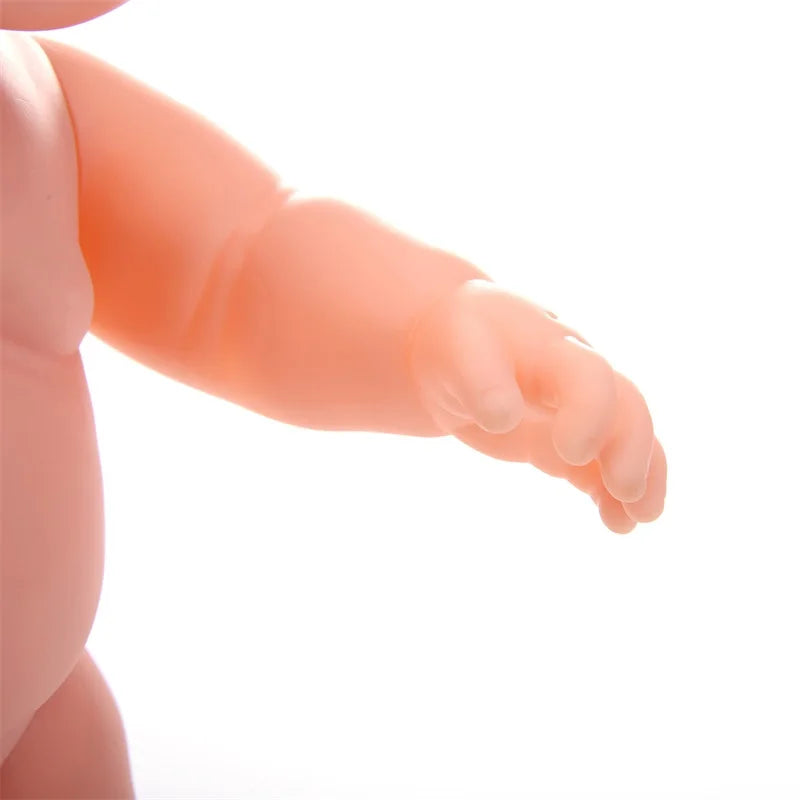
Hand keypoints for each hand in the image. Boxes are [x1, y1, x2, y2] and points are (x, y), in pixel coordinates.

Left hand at [409, 280, 665, 532]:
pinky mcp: (562, 437)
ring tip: (639, 518)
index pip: (589, 375)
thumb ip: (480, 380)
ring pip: (625, 437)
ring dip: (640, 475)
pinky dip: (611, 493)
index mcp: (549, 346)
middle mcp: (574, 372)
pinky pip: (599, 464)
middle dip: (630, 448)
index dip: (592, 413)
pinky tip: (618, 522)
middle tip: (624, 490)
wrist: (449, 340)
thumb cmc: (455, 341)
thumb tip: (503, 417)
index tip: (573, 452)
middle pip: (624, 404)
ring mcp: (573, 405)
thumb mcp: (457, 353)